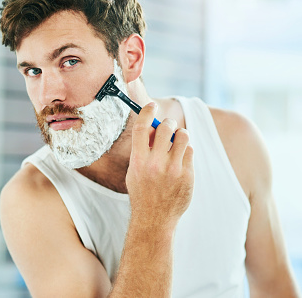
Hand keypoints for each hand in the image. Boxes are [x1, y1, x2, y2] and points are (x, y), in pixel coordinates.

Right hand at [126, 102, 193, 228]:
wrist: (155, 218)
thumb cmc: (142, 191)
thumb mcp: (134, 170)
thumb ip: (141, 149)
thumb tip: (151, 127)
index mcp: (138, 161)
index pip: (141, 128)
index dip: (146, 112)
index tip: (151, 106)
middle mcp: (155, 164)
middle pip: (165, 128)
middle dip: (168, 124)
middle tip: (167, 127)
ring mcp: (173, 170)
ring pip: (183, 136)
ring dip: (179, 135)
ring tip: (176, 143)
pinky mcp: (187, 175)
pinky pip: (190, 151)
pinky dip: (185, 151)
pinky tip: (180, 161)